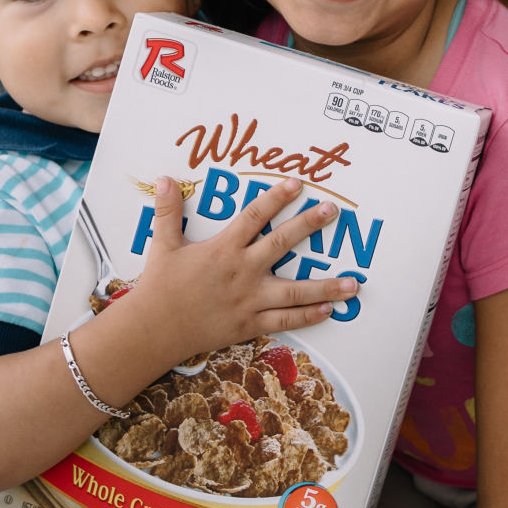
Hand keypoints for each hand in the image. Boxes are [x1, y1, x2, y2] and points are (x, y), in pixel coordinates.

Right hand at [132, 176, 358, 361]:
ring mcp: (249, 300)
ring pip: (294, 291)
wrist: (154, 329)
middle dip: (309, 225)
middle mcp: (241, 272)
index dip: (276, 197)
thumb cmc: (160, 286)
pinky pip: (284, 320)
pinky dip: (308, 316)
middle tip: (332, 210)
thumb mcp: (163, 244)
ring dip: (326, 286)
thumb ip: (167, 211)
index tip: (297, 183)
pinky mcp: (250, 324)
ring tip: (353, 283)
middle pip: (281, 243)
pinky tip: (329, 311)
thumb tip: (164, 179)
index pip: (254, 216)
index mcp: (223, 249)